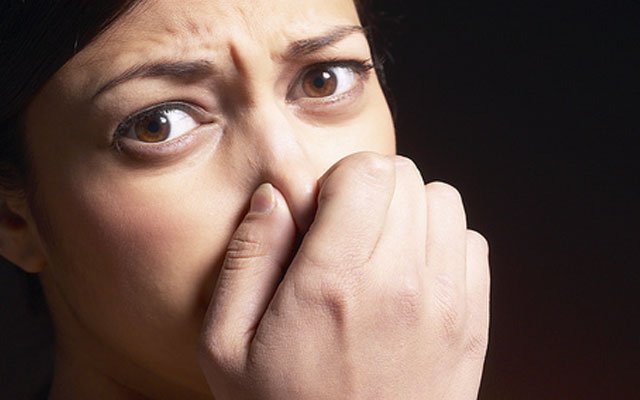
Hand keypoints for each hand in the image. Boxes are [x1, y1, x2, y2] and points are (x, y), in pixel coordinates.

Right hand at [199, 153, 489, 399]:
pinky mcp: (472, 324)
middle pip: (406, 177)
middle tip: (346, 232)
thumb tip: (274, 197)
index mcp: (333, 282)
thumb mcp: (228, 346)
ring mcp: (446, 304)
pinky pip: (472, 244)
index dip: (338, 179)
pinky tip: (411, 274)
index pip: (365, 170)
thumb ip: (248, 258)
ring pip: (444, 201)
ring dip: (409, 211)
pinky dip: (442, 243)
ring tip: (379, 249)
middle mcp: (400, 284)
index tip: (322, 213)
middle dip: (371, 190)